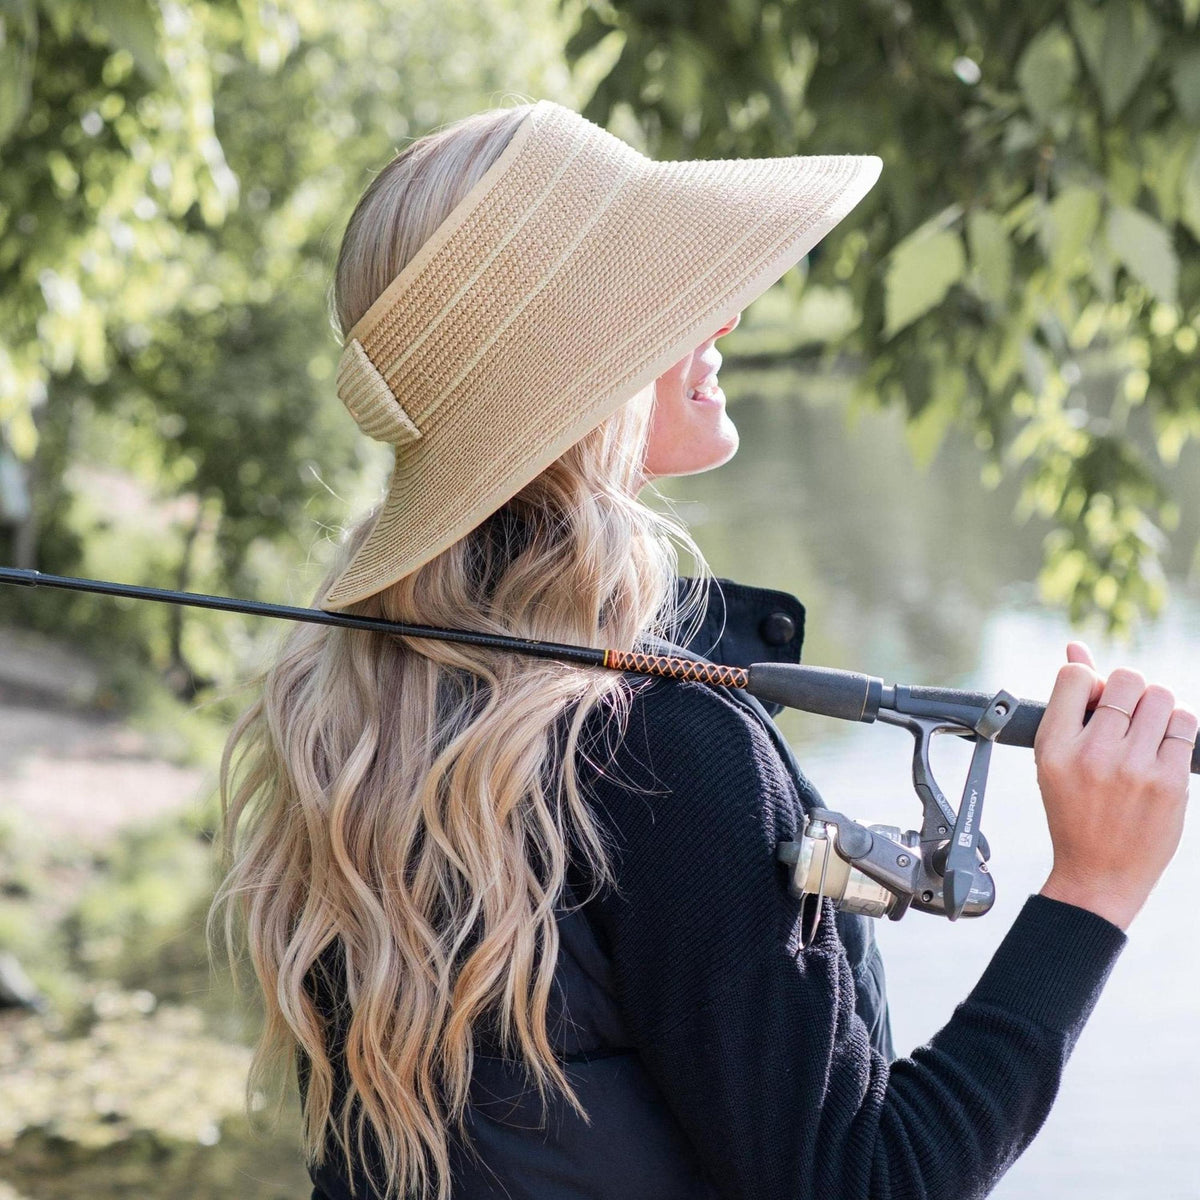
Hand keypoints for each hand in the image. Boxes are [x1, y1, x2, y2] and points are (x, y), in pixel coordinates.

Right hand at [1033, 641, 1195, 930]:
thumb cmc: (1074, 810)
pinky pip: (1185, 724)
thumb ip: (1068, 702)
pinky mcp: (1170, 783)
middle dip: (1130, 691)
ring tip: (1147, 732)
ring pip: (1161, 697)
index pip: (1075, 676)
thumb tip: (1076, 647)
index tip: (1094, 704)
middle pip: (1126, 679)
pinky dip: (1177, 729)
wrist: (1099, 875)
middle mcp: (1092, 754)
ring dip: (1157, 707)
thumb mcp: (1056, 757)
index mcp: (1054, 746)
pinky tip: (1164, 748)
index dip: (1089, 681)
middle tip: (1126, 717)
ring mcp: (1133, 768)